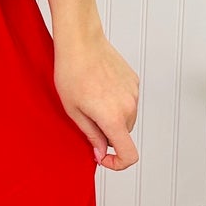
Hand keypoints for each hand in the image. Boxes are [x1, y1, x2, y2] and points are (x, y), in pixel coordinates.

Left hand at [53, 32, 139, 170]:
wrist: (81, 42)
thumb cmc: (71, 73)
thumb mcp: (74, 111)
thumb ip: (91, 136)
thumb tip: (100, 153)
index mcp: (113, 118)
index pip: (129, 154)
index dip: (117, 164)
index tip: (103, 158)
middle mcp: (129, 107)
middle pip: (124, 134)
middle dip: (107, 133)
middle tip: (86, 116)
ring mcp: (133, 93)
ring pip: (126, 118)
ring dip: (112, 116)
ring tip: (91, 97)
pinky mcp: (134, 81)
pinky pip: (128, 101)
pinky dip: (116, 101)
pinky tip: (99, 86)